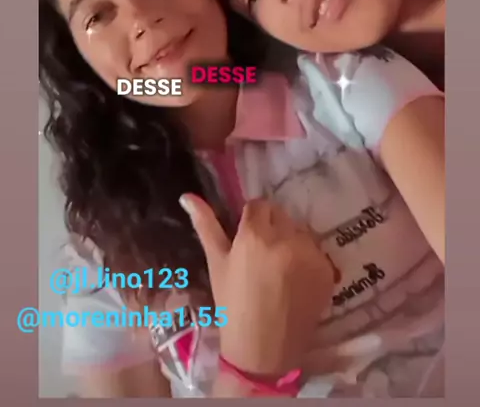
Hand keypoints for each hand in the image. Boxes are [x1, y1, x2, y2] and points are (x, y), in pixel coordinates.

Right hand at [180, 194, 333, 376]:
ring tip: (280, 269)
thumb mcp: (216, 263)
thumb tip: (187, 196)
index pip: (259, 205)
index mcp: (254, 235)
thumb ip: (205, 225)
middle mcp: (285, 238)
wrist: (262, 350)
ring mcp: (309, 254)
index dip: (252, 219)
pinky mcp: (326, 269)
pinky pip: (316, 251)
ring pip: (300, 231)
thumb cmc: (232, 304)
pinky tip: (295, 280)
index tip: (248, 239)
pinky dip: (307, 259)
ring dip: (291, 241)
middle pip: (281, 215)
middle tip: (262, 255)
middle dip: (272, 227)